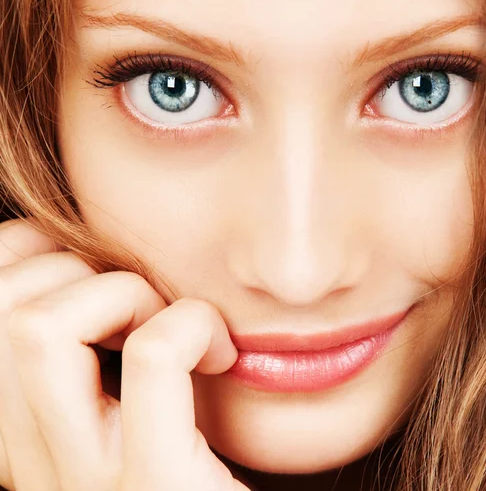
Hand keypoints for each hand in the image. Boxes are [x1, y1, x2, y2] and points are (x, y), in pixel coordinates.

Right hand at [0, 218, 252, 490]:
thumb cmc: (196, 478)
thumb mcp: (127, 419)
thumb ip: (97, 365)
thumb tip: (96, 266)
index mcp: (28, 445)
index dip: (32, 259)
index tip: (99, 269)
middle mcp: (37, 469)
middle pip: (6, 316)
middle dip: (83, 272)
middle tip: (144, 304)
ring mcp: (88, 485)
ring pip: (43, 328)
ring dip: (124, 294)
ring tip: (174, 326)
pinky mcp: (156, 487)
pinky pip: (150, 355)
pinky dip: (190, 324)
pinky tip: (222, 356)